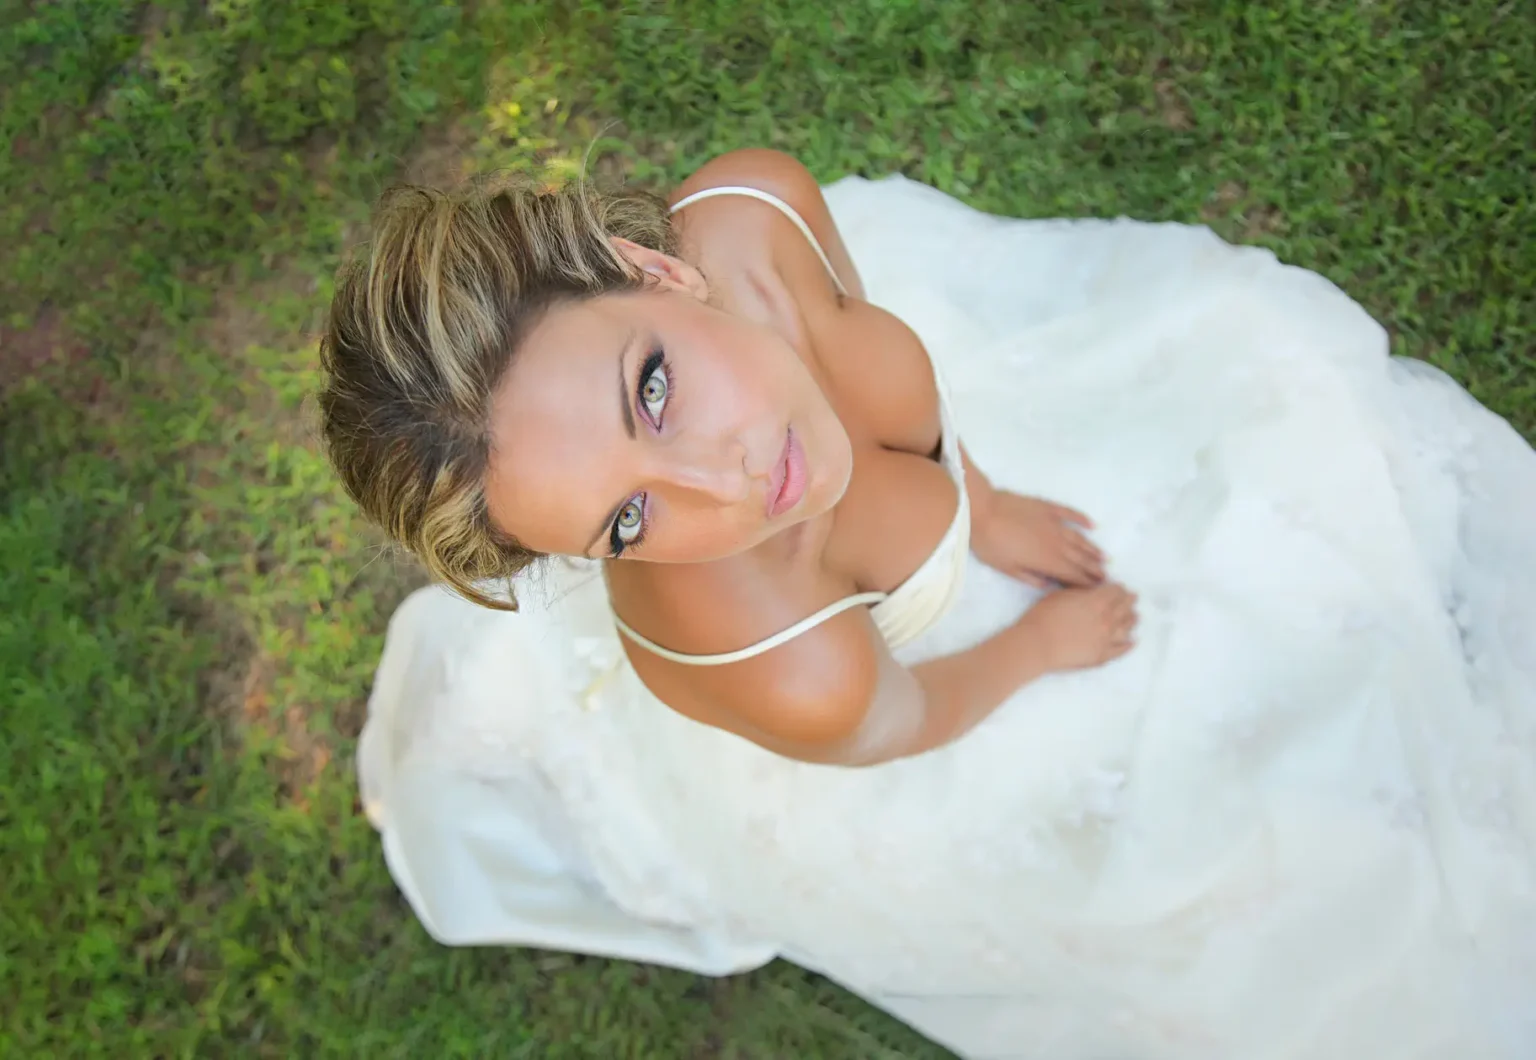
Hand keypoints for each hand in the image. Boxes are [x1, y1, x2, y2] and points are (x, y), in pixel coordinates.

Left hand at [972, 490, 1104, 588]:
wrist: (982, 511)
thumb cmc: (990, 544)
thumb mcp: (1007, 569)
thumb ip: (1030, 578)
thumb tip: (1048, 585)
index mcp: (1047, 560)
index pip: (1072, 574)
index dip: (1085, 582)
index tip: (1098, 588)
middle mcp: (1056, 543)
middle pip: (1080, 558)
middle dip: (1094, 568)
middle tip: (1106, 576)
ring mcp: (1053, 523)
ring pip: (1079, 538)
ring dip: (1092, 549)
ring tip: (1104, 558)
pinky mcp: (1047, 507)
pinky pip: (1069, 514)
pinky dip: (1082, 519)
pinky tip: (1092, 525)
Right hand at [1017, 582, 1138, 671]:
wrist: (1037, 644)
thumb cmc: (1043, 616)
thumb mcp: (1061, 594)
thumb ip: (1081, 592)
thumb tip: (1092, 591)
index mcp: (1098, 600)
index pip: (1117, 590)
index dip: (1119, 587)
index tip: (1119, 587)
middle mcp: (1107, 619)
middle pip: (1126, 607)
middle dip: (1129, 600)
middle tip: (1132, 598)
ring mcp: (1107, 639)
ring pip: (1127, 627)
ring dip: (1132, 620)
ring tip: (1135, 617)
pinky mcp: (1102, 655)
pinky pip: (1120, 650)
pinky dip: (1128, 645)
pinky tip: (1132, 642)